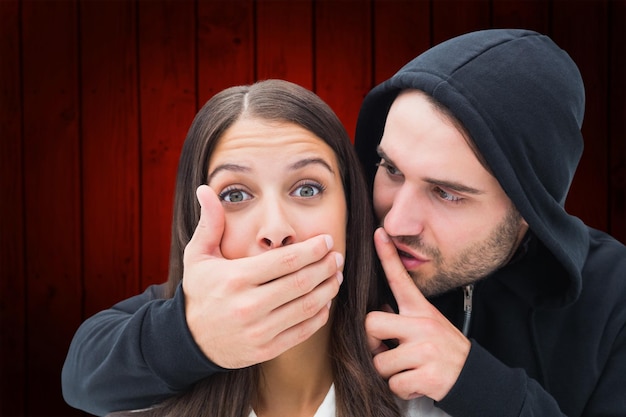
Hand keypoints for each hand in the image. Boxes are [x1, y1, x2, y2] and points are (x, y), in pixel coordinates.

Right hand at [182, 185, 343, 368]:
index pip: (285, 260)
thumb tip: (206, 189)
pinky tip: (325, 301)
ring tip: (337, 276)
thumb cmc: (199, 291)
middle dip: (325, 267)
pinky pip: (302, 331)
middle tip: (337, 256)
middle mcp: (248, 306)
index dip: (312, 249)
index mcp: (235, 279)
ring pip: (306, 307)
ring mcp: (258, 331)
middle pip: (301, 282)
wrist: (189, 340)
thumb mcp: (197, 255)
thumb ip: (209, 223)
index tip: (326, 240)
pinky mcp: (266, 350)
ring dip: (328, 289)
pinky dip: (320, 315)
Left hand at [365, 227, 469, 400]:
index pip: (400, 278)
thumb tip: (377, 312)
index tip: (378, 233)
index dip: (387, 256)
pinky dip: (402, 389)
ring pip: (380, 362)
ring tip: (409, 369)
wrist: (475, 378)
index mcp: (421, 311)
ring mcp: (425, 350)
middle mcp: (423, 326)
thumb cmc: (445, 351)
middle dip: (373, 344)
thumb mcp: (429, 324)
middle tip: (388, 351)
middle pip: (371, 324)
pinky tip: (417, 382)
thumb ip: (404, 317)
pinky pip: (394, 384)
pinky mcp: (427, 375)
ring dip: (390, 372)